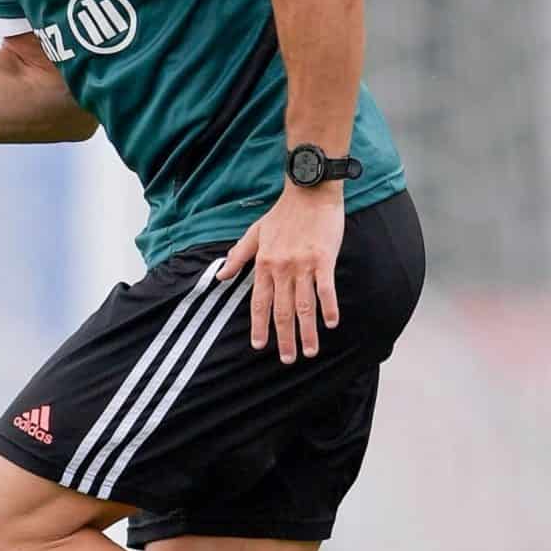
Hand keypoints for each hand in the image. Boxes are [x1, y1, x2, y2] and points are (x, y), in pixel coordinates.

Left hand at [216, 186, 343, 361]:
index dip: (259, 326)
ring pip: (304, 305)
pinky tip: (330, 324)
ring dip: (307, 331)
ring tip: (310, 351)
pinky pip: (326, 288)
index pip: (259, 303)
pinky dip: (328, 307)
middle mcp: (281, 268)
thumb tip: (220, 276)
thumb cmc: (282, 213)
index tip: (259, 346)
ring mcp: (303, 265)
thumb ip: (238, 256)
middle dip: (284, 338)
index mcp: (263, 264)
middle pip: (282, 311)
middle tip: (287, 359)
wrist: (308, 191)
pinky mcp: (323, 259)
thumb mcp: (254, 233)